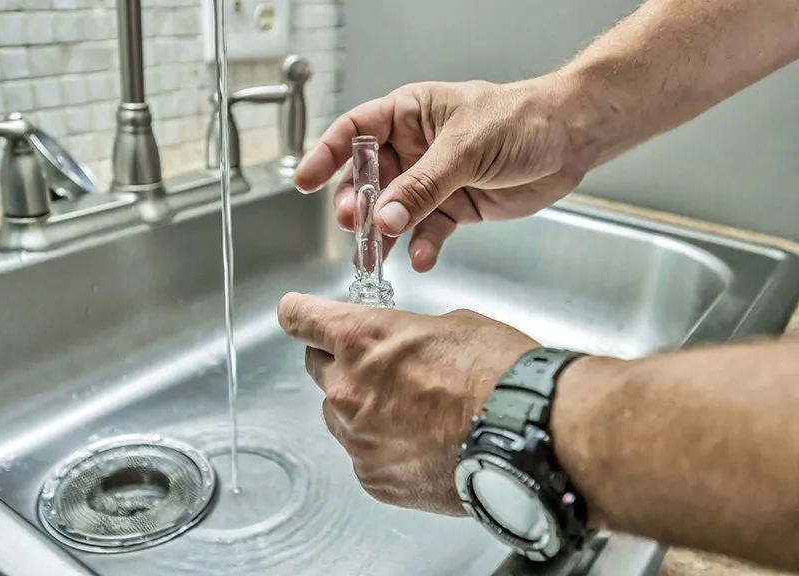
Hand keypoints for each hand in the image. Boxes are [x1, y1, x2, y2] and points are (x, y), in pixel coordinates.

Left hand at [277, 292, 538, 515]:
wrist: (530, 432)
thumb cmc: (499, 372)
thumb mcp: (451, 324)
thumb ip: (405, 333)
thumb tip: (402, 344)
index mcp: (361, 339)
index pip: (299, 318)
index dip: (300, 313)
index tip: (299, 314)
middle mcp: (347, 388)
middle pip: (317, 368)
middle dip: (341, 362)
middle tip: (381, 366)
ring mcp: (358, 438)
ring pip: (339, 415)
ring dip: (362, 407)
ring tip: (413, 409)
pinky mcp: (375, 477)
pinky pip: (364, 454)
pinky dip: (384, 446)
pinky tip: (421, 440)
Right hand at [294, 76, 590, 271]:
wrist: (569, 141)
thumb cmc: (520, 120)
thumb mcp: (464, 148)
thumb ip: (423, 186)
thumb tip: (386, 218)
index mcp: (408, 115)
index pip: (354, 132)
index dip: (326, 155)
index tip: (304, 181)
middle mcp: (413, 149)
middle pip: (369, 180)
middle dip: (359, 205)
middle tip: (356, 225)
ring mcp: (431, 181)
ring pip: (394, 212)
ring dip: (384, 236)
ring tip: (374, 258)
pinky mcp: (452, 208)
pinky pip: (426, 231)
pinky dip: (421, 247)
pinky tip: (421, 258)